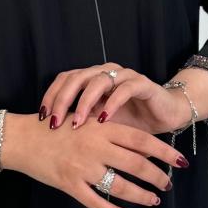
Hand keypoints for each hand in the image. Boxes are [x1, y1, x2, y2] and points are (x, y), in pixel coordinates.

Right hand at [2, 112, 180, 207]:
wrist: (22, 138)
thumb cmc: (55, 127)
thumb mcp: (83, 119)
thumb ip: (108, 128)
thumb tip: (139, 141)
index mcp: (100, 127)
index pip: (141, 140)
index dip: (164, 152)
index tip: (180, 161)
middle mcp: (95, 146)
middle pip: (136, 164)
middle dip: (157, 176)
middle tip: (167, 184)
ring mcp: (82, 167)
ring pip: (121, 186)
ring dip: (141, 195)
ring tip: (154, 200)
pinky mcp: (70, 184)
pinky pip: (98, 203)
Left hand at [39, 64, 188, 138]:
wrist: (165, 115)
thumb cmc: (131, 120)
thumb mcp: (100, 124)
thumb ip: (81, 122)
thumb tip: (51, 135)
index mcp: (92, 77)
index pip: (65, 79)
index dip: (52, 95)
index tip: (41, 117)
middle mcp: (105, 72)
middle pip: (77, 77)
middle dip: (63, 100)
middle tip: (54, 121)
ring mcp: (123, 75)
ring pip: (98, 80)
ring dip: (84, 102)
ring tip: (76, 122)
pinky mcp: (142, 83)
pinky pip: (124, 88)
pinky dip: (112, 103)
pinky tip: (103, 119)